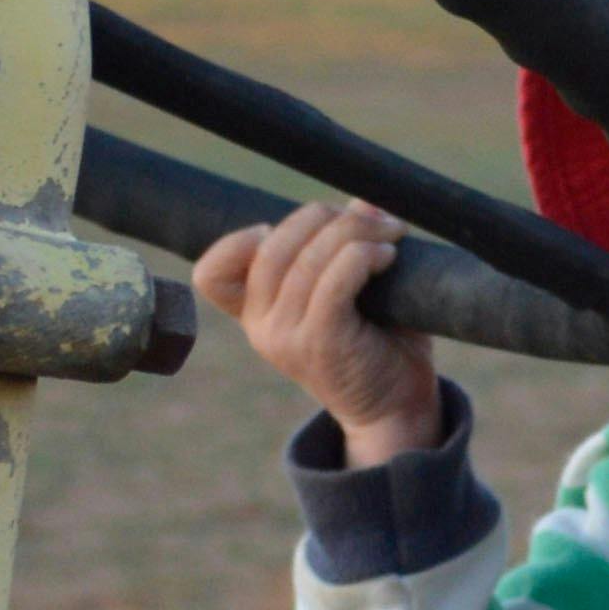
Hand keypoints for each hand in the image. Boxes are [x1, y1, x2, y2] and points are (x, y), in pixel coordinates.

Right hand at [196, 203, 440, 447]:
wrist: (397, 406)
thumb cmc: (378, 341)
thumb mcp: (352, 287)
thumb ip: (347, 245)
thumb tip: (361, 202)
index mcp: (256, 312)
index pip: (210, 274)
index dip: (237, 240)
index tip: (281, 232)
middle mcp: (261, 326)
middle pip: (271, 245)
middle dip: (325, 218)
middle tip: (371, 223)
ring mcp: (284, 337)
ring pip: (307, 257)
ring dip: (356, 233)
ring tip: (390, 236)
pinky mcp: (319, 342)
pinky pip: (333, 281)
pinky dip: (362, 256)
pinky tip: (387, 257)